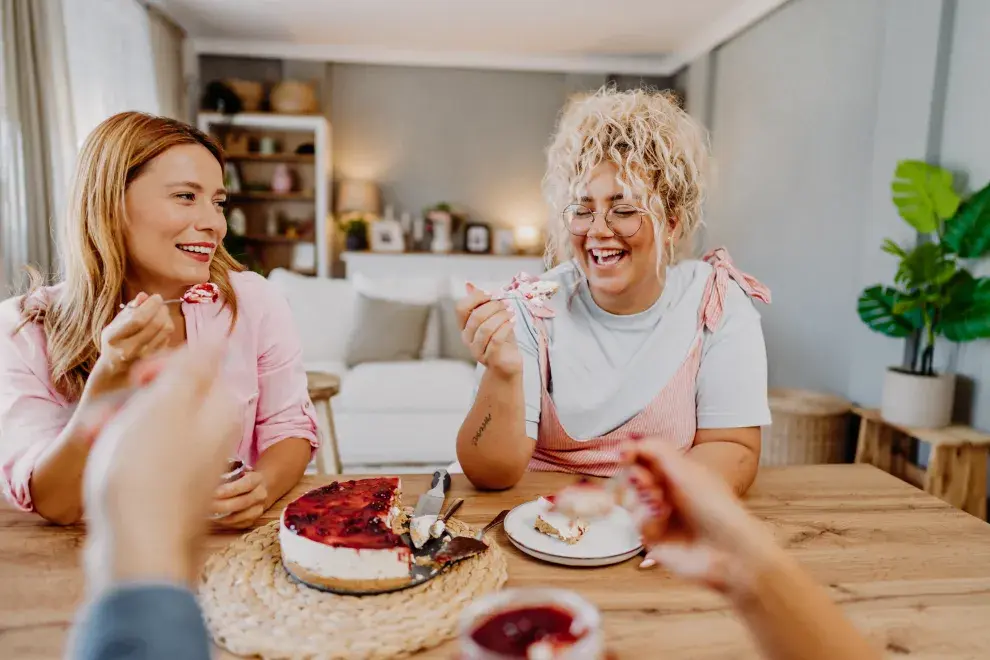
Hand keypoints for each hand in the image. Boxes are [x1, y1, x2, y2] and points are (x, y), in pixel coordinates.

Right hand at [82, 339, 238, 592]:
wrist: (138, 550)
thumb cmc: (149, 475)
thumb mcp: (168, 405)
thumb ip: (195, 367)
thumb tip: (221, 338)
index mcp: (220, 409)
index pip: (197, 364)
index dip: (160, 367)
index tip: (137, 381)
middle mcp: (213, 435)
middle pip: (170, 395)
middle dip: (130, 400)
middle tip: (104, 417)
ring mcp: (192, 462)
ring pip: (152, 425)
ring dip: (119, 426)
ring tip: (96, 442)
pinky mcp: (170, 487)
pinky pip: (146, 456)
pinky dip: (122, 454)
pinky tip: (104, 468)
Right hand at [87, 292, 174, 396]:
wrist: (116, 369)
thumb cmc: (117, 341)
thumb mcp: (116, 324)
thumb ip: (129, 309)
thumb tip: (144, 296)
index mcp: (113, 338)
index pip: (137, 320)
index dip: (151, 306)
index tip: (156, 297)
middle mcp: (127, 349)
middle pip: (155, 324)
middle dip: (161, 309)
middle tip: (160, 304)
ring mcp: (143, 357)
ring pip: (166, 329)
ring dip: (167, 316)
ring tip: (161, 313)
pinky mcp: (155, 360)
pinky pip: (169, 337)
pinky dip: (167, 327)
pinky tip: (160, 326)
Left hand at [211, 470, 267, 528]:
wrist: (256, 489)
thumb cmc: (240, 478)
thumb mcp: (237, 471)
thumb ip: (226, 473)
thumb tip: (208, 475)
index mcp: (257, 479)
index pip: (245, 484)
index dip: (229, 489)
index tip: (213, 492)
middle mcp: (260, 494)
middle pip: (242, 502)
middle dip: (221, 505)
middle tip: (205, 505)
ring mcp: (258, 509)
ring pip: (240, 516)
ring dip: (221, 516)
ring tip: (206, 513)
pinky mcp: (253, 520)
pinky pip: (237, 525)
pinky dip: (224, 523)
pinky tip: (214, 518)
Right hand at [455, 283, 521, 375]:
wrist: (507, 364)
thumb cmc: (501, 339)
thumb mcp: (492, 318)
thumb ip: (482, 303)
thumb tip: (469, 284)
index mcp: (464, 326)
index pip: (461, 308)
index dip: (476, 297)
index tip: (492, 294)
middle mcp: (467, 338)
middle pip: (476, 316)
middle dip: (494, 306)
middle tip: (507, 304)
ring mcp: (476, 350)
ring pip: (486, 328)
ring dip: (502, 316)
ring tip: (511, 313)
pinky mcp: (490, 358)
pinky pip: (496, 340)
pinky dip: (506, 328)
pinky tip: (513, 322)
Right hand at [624, 440, 779, 596]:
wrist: (728, 549)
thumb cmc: (716, 506)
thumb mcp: (686, 469)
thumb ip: (655, 450)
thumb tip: (626, 442)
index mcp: (676, 473)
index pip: (644, 457)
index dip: (631, 453)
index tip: (622, 453)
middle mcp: (665, 492)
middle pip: (631, 478)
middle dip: (635, 477)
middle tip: (643, 480)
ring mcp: (658, 516)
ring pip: (630, 500)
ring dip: (641, 498)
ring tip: (659, 502)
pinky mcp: (653, 539)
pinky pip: (636, 523)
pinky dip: (647, 518)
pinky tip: (662, 519)